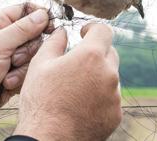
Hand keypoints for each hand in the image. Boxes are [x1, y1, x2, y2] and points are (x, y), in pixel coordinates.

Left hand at [0, 3, 50, 138]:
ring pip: (35, 56)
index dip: (41, 17)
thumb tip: (44, 14)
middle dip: (28, 50)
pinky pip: (30, 72)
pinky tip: (5, 84)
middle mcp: (6, 38)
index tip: (50, 27)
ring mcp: (11, 56)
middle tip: (13, 59)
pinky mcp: (15, 73)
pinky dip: (20, 80)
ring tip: (5, 76)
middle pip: (36, 35)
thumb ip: (22, 30)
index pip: (27, 10)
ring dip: (23, 68)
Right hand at [14, 23, 121, 140]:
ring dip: (97, 77)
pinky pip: (111, 98)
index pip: (104, 30)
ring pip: (110, 77)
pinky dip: (99, 97)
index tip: (84, 33)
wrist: (48, 139)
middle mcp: (109, 74)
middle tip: (75, 63)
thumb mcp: (40, 64)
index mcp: (91, 56)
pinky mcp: (116, 115)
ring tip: (74, 89)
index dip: (93, 28)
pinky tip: (80, 105)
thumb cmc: (41, 101)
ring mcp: (115, 96)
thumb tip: (62, 31)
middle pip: (109, 53)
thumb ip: (55, 42)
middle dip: (95, 53)